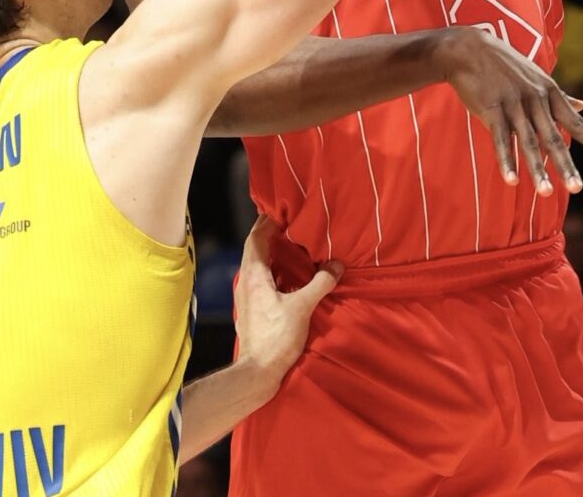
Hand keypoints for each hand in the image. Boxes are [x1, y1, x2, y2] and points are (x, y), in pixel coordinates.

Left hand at [229, 219, 340, 382]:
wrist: (257, 372)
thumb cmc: (275, 339)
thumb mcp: (301, 308)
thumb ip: (319, 284)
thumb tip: (336, 266)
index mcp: (254, 276)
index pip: (256, 237)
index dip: (267, 221)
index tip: (282, 209)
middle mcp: (246, 282)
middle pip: (256, 249)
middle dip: (271, 235)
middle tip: (291, 224)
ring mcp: (248, 297)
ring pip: (259, 266)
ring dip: (274, 254)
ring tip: (294, 247)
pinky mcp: (254, 310)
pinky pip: (263, 282)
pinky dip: (276, 272)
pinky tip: (291, 279)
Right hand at [439, 28, 582, 194]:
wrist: (468, 49)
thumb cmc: (504, 64)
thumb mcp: (536, 76)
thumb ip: (559, 95)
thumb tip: (582, 104)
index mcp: (549, 92)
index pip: (574, 121)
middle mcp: (535, 99)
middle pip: (553, 138)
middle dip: (566, 165)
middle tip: (577, 188)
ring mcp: (513, 104)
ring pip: (528, 142)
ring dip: (537, 169)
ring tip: (545, 193)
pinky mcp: (491, 109)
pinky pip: (501, 140)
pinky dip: (507, 161)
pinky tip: (512, 180)